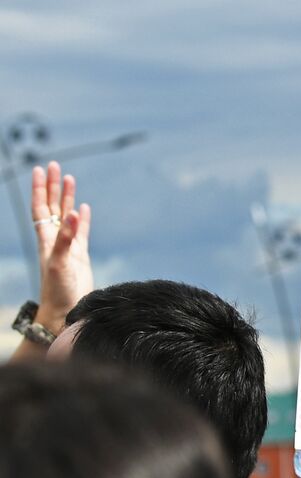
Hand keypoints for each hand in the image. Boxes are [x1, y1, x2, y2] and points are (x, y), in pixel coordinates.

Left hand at [30, 162, 92, 326]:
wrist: (63, 312)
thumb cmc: (58, 290)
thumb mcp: (60, 263)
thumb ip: (66, 238)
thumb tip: (72, 212)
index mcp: (47, 239)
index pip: (42, 207)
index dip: (41, 188)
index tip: (42, 169)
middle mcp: (55, 239)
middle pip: (52, 206)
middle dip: (53, 186)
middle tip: (54, 165)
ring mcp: (67, 247)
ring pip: (65, 215)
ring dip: (66, 197)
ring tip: (69, 179)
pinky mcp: (79, 255)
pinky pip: (80, 231)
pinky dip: (81, 218)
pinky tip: (82, 209)